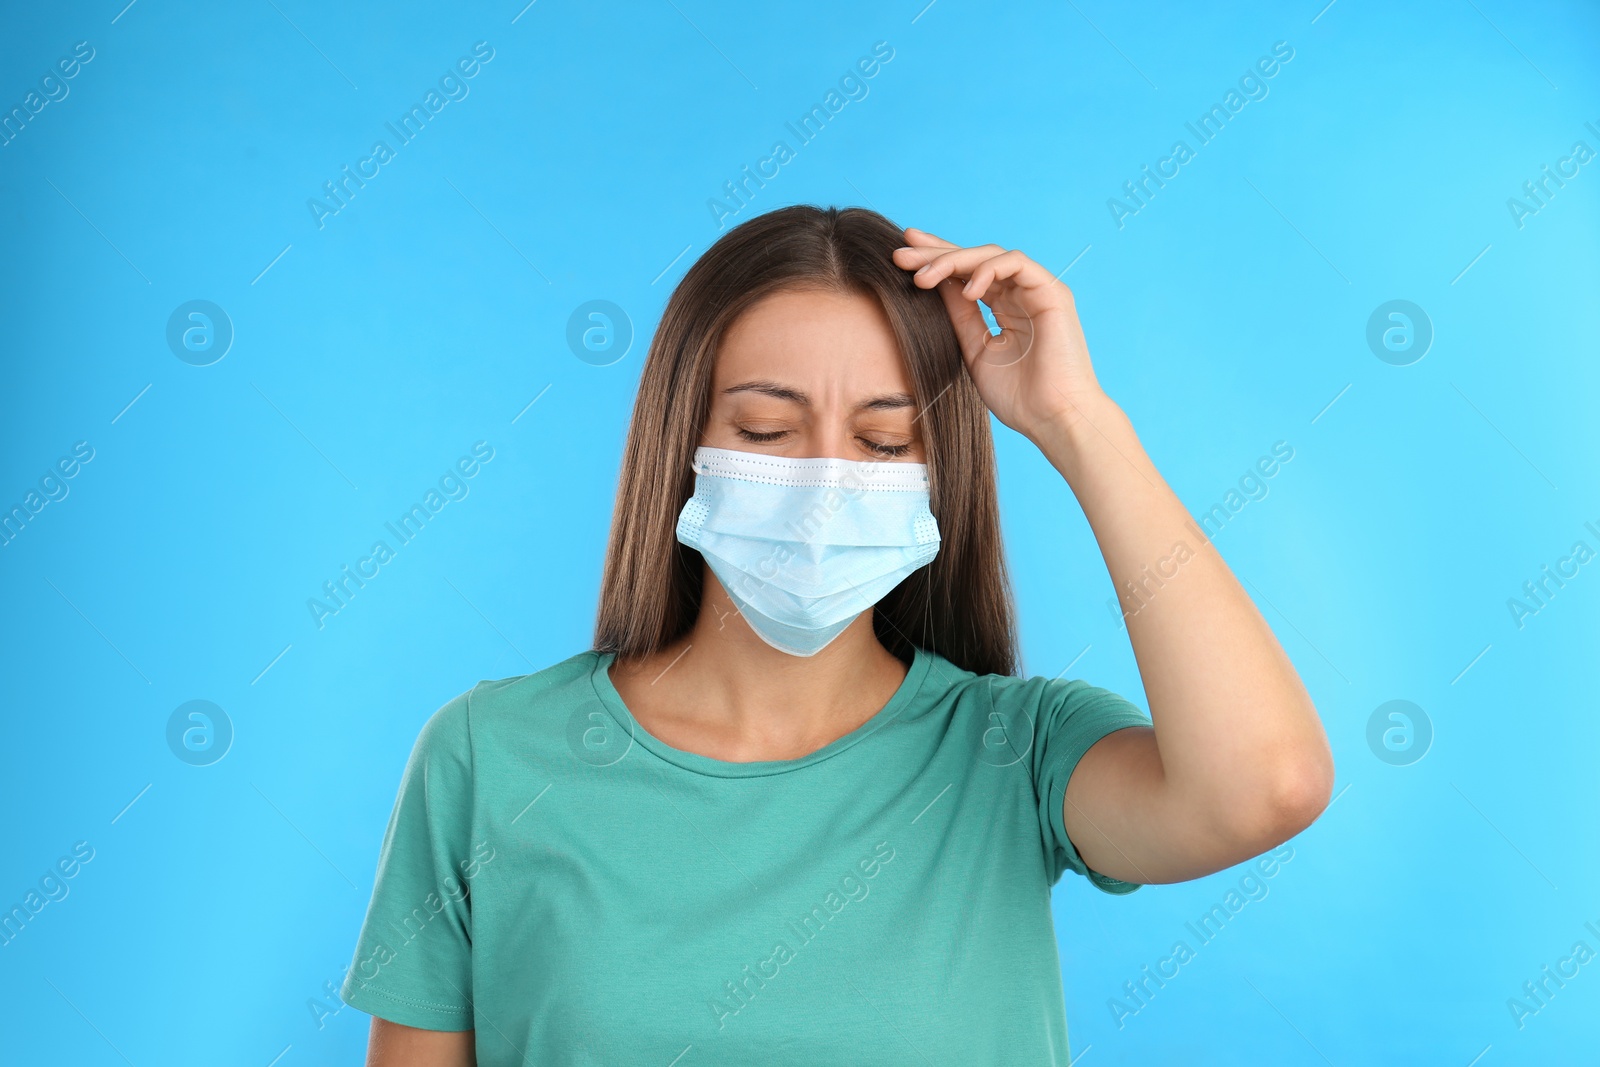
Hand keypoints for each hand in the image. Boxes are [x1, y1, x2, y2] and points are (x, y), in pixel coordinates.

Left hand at [892, 227, 1106, 440]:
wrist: (1052, 418)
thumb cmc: (1018, 397)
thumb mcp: (975, 350)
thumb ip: (959, 316)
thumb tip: (934, 283)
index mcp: (1004, 308)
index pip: (966, 274)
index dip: (936, 261)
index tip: (900, 258)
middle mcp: (1020, 294)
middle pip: (975, 259)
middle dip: (936, 253)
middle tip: (900, 255)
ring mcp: (1037, 290)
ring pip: (991, 255)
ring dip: (954, 261)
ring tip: (923, 278)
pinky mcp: (1052, 292)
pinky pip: (1016, 264)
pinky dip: (987, 270)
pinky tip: (965, 290)